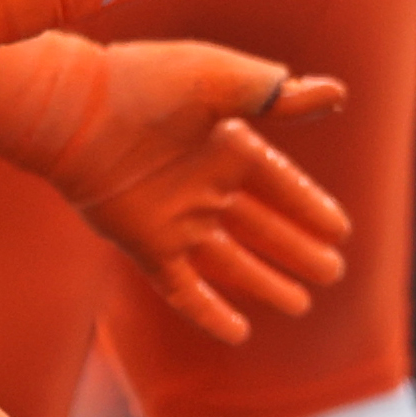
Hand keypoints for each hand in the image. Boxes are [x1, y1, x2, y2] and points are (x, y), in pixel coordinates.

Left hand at [0, 32, 350, 344]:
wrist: (74, 110)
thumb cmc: (146, 84)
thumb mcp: (221, 81)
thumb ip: (277, 94)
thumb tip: (337, 95)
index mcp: (226, 147)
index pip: (281, 184)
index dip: (310, 208)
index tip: (341, 231)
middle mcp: (204, 187)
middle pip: (262, 228)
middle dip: (296, 250)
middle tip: (332, 273)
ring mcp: (175, 219)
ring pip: (230, 261)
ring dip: (264, 283)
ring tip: (300, 305)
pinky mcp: (145, 244)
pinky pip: (183, 288)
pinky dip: (208, 312)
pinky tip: (237, 335)